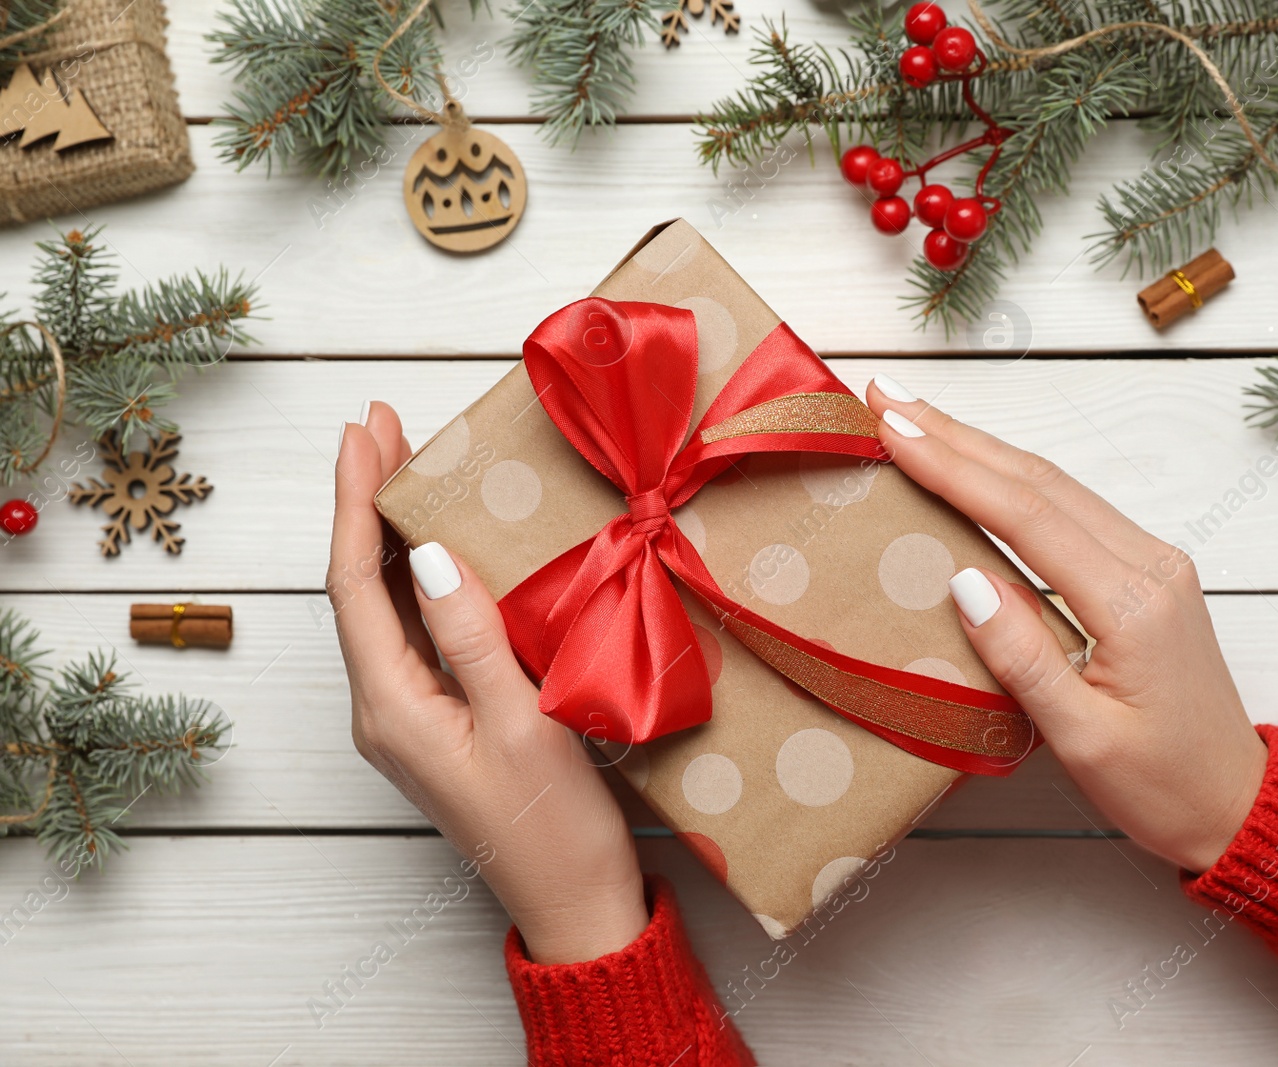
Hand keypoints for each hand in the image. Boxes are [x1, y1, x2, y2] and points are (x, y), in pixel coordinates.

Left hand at [329, 402, 647, 962]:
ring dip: (389, 533)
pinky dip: (418, 575)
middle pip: (359, 587)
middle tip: (382, 427)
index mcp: (391, 707)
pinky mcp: (436, 723)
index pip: (355, 583)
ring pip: (384, 606)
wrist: (575, 907)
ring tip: (404, 464)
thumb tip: (428, 553)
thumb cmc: (556, 827)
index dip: (356, 502)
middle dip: (366, 502)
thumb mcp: (523, 723)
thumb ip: (470, 637)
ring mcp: (407, 718)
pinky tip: (438, 546)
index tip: (365, 433)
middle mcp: (382, 710)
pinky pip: (411, 633)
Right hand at [866, 378, 1267, 872]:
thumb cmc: (1162, 785)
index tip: (894, 429)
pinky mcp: (1148, 572)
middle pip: (1040, 481)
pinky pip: (1071, 508)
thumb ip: (1024, 658)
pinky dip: (1013, 480)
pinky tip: (977, 467)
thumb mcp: (1083, 741)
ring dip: (981, 449)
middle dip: (958, 435)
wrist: (1237, 803)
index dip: (955, 469)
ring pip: (1055, 486)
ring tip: (916, 418)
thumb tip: (964, 579)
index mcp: (1133, 603)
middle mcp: (1150, 565)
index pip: (1027, 515)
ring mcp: (1153, 562)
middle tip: (887, 398)